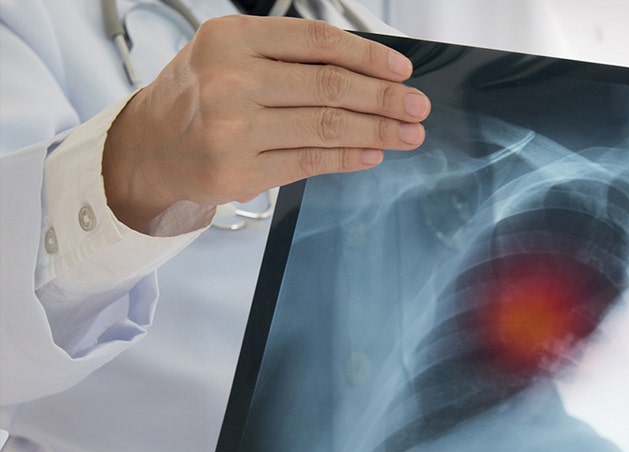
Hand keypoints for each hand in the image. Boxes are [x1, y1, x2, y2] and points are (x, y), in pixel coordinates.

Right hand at [103, 15, 429, 230]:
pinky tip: (373, 153)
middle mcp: (228, 80)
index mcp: (231, 39)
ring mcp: (232, 129)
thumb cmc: (200, 94)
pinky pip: (308, 162)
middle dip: (384, 98)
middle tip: (417, 106)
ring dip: (377, 131)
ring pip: (325, 127)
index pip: (317, 42)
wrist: (148, 146)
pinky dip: (348, 158)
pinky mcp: (238, 172)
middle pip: (328, 86)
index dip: (368, 55)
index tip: (401, 69)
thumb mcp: (232, 54)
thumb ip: (290, 56)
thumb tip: (369, 71)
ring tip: (408, 134)